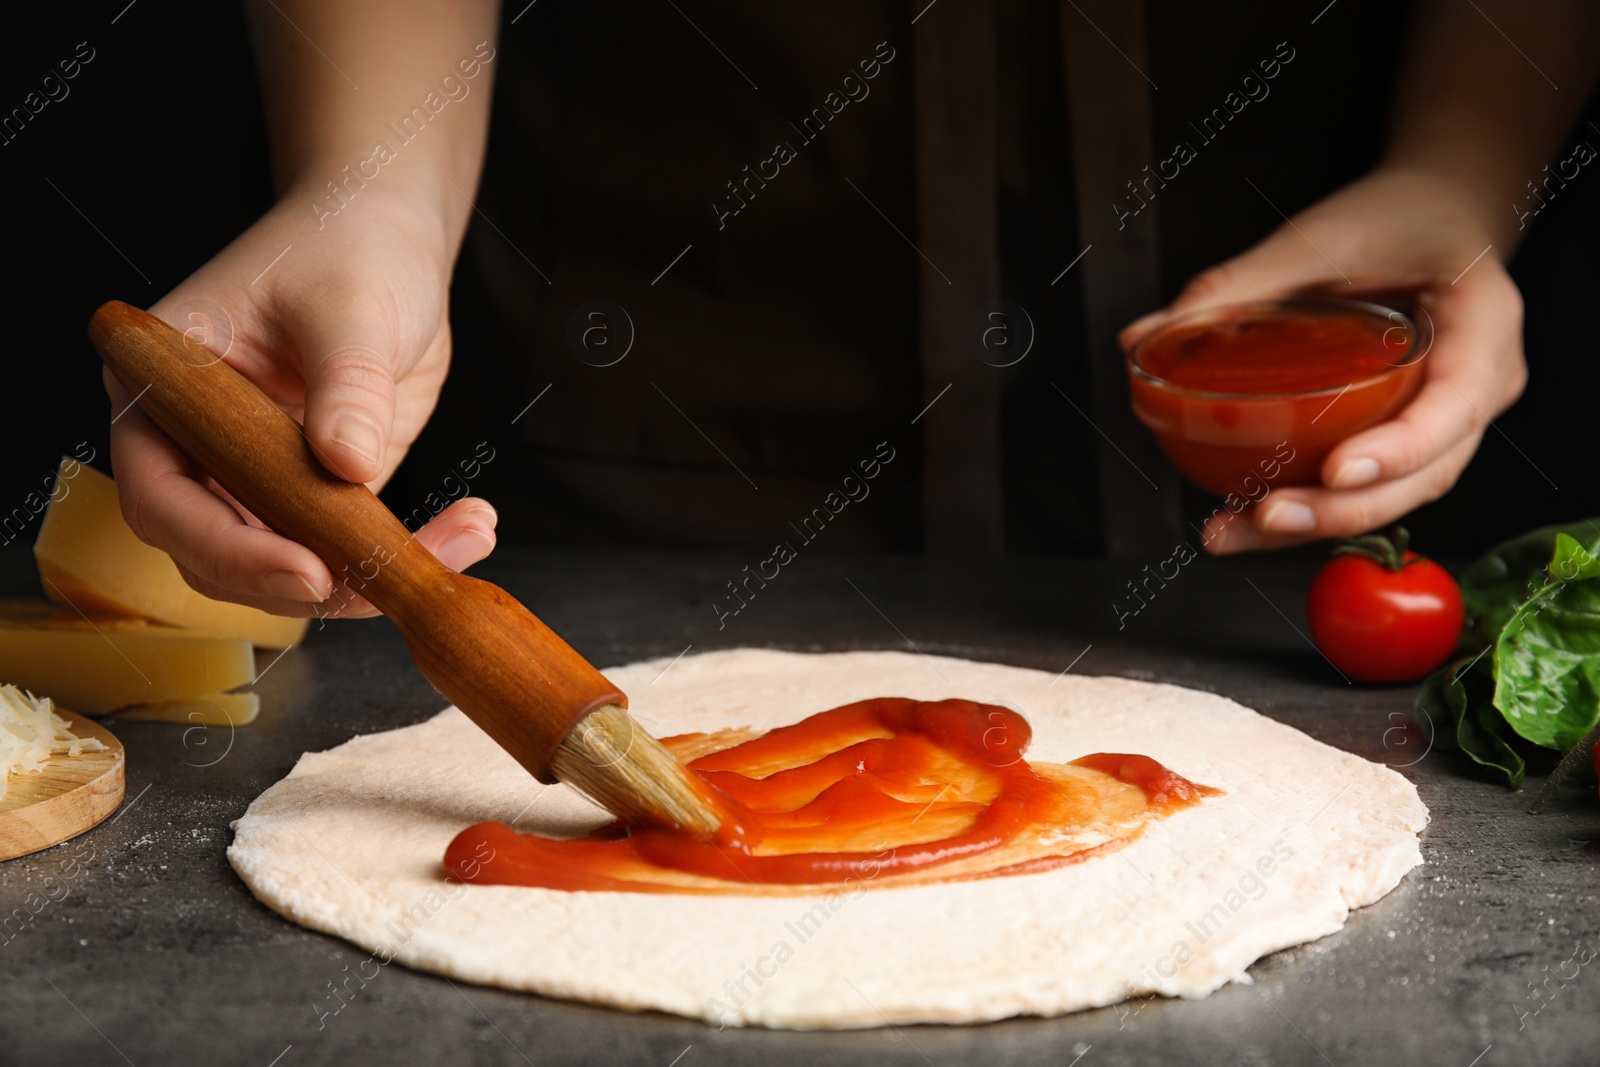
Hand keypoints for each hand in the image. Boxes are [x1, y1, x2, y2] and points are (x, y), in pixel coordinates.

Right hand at [107, 185, 495, 616]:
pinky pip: (349, 548)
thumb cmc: (347, 248)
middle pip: (221, 554)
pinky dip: (404, 554)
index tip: (307, 571)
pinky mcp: (318, 491)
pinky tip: (470, 531)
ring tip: (465, 539)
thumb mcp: (350, 306)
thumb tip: (348, 464)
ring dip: (373, 575)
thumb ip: (347, 384)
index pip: (162, 497)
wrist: (388, 239)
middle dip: (309, 580)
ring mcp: (257, 475)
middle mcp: (196, 446)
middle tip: (392, 576)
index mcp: (163, 391)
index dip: (227, 548)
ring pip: (290, 565)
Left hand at [1120, 166, 1526, 552]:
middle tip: (1266, 514)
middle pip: (1426, 473)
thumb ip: (1240, 284)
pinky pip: (1372, 484)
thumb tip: (1143, 335)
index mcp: (1484, 324)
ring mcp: (1453, 419)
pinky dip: (1313, 506)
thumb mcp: (1322, 234)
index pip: (1454, 406)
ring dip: (1316, 523)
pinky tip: (1247, 518)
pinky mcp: (1415, 436)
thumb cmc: (1395, 218)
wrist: (1439, 213)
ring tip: (1234, 531)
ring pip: (1396, 494)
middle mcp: (1481, 385)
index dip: (1400, 450)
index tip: (1335, 472)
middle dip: (1342, 509)